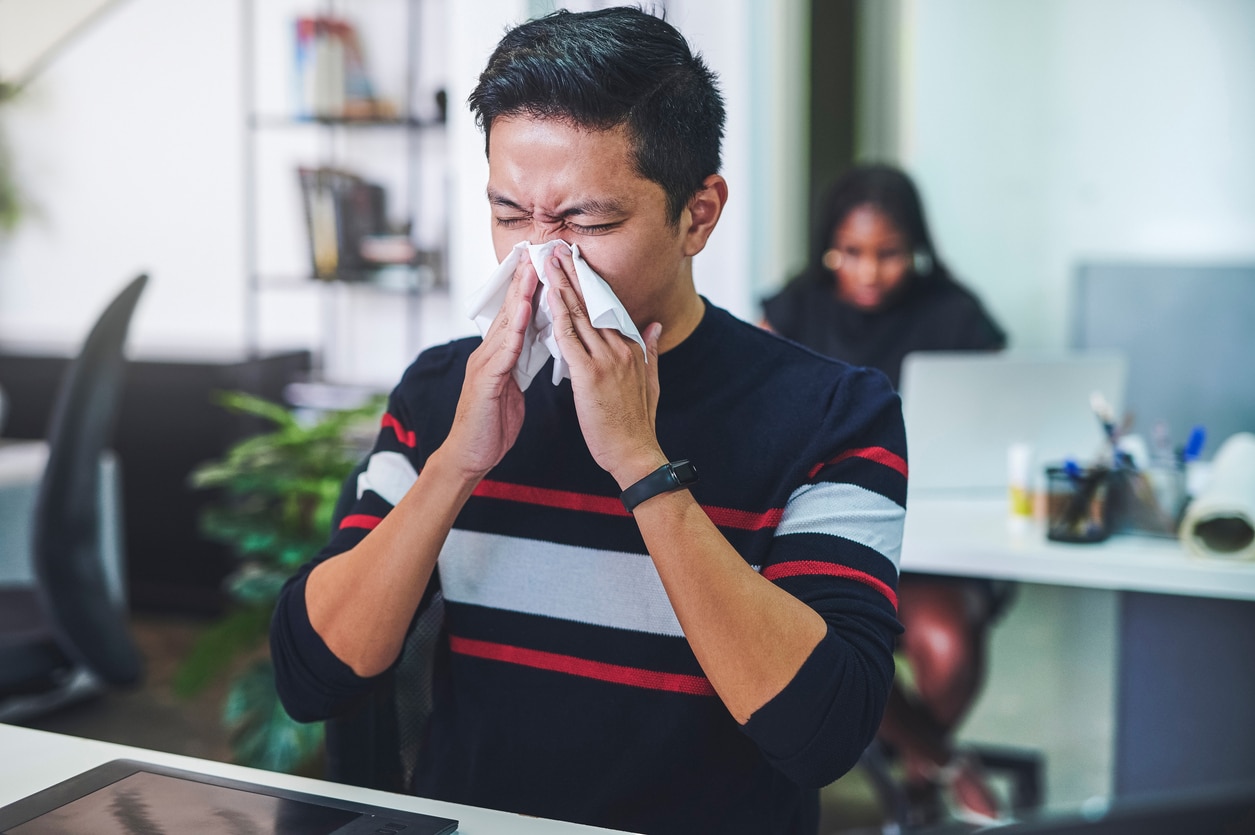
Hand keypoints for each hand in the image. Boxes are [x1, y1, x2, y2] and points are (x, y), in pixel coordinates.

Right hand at [444, 253, 538, 480]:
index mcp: (498, 355)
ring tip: (533, 269)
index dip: (530, 289)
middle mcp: (488, 353)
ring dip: (519, 295)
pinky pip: (502, 351)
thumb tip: (539, 347)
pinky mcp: (484, 381)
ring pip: (504, 323)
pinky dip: (512, 330)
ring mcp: (483, 365)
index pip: (516, 315)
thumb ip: (521, 365)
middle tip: (538, 250)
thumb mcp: (513, 388)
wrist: (469, 456)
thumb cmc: (492, 424)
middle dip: (524, 280)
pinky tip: (523, 312)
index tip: (546, 264)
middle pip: (508, 309)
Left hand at [544, 244, 666, 487]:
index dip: (592, 283)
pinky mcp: (589, 374)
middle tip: (558, 248)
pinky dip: (558, 314)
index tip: (578, 262)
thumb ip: (650, 351)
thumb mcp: (652, 382)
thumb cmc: (637, 424)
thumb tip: (654, 326)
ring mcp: (606, 359)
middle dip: (574, 273)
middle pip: (593, 302)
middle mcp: (621, 348)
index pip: (609, 307)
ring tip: (548, 261)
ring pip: (580, 314)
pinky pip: (569, 337)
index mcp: (632, 348)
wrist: (635, 453)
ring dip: (562, 285)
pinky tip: (547, 296)